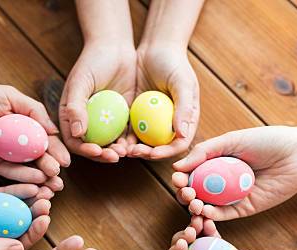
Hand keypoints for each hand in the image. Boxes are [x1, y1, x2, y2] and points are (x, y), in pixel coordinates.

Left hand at [0, 82, 69, 189]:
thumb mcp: (7, 95)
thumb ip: (33, 110)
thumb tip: (54, 130)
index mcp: (23, 122)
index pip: (45, 138)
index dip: (56, 149)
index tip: (67, 160)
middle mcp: (17, 140)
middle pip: (39, 155)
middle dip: (52, 165)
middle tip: (60, 173)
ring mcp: (5, 154)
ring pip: (28, 167)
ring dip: (42, 175)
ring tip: (53, 181)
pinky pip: (11, 174)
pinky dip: (24, 177)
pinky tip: (37, 180)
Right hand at [0, 170, 52, 249]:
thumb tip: (20, 249)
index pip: (17, 245)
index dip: (34, 233)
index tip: (45, 220)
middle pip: (21, 227)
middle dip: (36, 216)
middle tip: (47, 204)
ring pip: (17, 209)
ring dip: (32, 202)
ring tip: (46, 191)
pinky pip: (8, 194)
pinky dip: (20, 190)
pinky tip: (33, 184)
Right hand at [60, 42, 136, 162]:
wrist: (116, 48)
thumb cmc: (92, 62)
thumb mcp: (81, 82)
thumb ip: (75, 107)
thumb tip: (77, 133)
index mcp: (71, 116)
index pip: (74, 141)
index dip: (84, 150)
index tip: (96, 151)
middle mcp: (87, 123)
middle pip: (92, 147)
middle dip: (102, 155)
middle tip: (114, 157)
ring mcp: (105, 122)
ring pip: (110, 144)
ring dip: (117, 151)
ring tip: (126, 152)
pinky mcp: (123, 119)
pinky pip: (125, 134)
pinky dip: (130, 142)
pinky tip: (136, 144)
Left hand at [128, 44, 199, 159]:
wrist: (155, 48)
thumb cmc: (174, 63)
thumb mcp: (183, 83)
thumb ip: (184, 108)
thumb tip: (182, 134)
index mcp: (185, 120)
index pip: (178, 144)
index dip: (166, 152)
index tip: (152, 153)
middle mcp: (168, 125)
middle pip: (159, 147)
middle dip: (146, 154)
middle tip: (132, 152)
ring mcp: (152, 121)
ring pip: (142, 142)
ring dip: (131, 148)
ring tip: (120, 149)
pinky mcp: (136, 115)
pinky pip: (129, 129)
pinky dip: (122, 136)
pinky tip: (112, 138)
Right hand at [172, 126, 296, 219]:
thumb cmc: (268, 142)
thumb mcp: (231, 140)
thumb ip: (204, 152)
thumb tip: (177, 166)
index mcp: (217, 163)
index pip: (192, 173)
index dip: (181, 178)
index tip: (176, 178)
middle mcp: (221, 181)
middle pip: (195, 192)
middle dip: (185, 194)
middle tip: (185, 192)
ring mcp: (231, 197)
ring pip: (205, 206)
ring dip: (194, 207)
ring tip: (192, 202)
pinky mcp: (243, 209)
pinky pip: (222, 216)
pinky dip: (210, 216)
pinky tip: (204, 211)